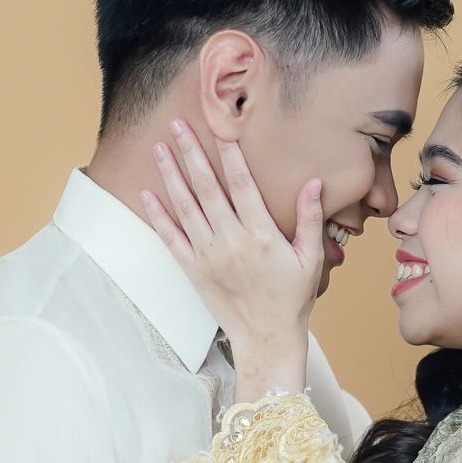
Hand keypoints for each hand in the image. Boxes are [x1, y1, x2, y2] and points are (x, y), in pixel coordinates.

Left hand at [139, 119, 322, 397]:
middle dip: (191, 153)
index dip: (230, 155)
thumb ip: (310, 218)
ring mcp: (208, 256)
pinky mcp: (193, 270)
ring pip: (185, 207)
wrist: (266, 337)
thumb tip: (314, 182)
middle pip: (207, 188)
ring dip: (171, 175)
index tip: (220, 129)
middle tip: (177, 125)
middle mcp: (231, 241)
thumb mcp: (310, 258)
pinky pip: (170, 238)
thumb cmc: (292, 298)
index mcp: (261, 235)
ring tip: (160, 147)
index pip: (242, 185)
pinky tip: (147, 193)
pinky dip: (157, 215)